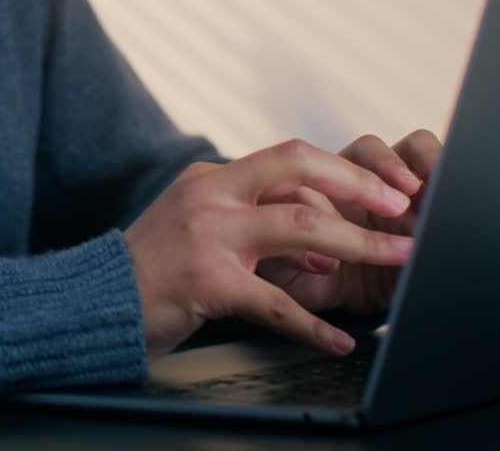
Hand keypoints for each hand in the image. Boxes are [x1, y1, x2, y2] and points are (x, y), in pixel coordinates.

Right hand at [123, 140, 414, 358]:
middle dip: (359, 185)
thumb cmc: (152, 269)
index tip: (384, 189)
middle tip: (402, 208)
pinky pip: (277, 303)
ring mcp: (209, 236)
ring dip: (358, 244)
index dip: (343, 170)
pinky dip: (314, 325)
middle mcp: (210, 195)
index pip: (288, 158)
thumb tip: (324, 244)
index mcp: (210, 178)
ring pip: (300, 225)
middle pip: (298, 168)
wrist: (97, 300)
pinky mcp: (208, 282)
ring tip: (399, 261)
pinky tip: (338, 339)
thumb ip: (252, 223)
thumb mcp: (196, 225)